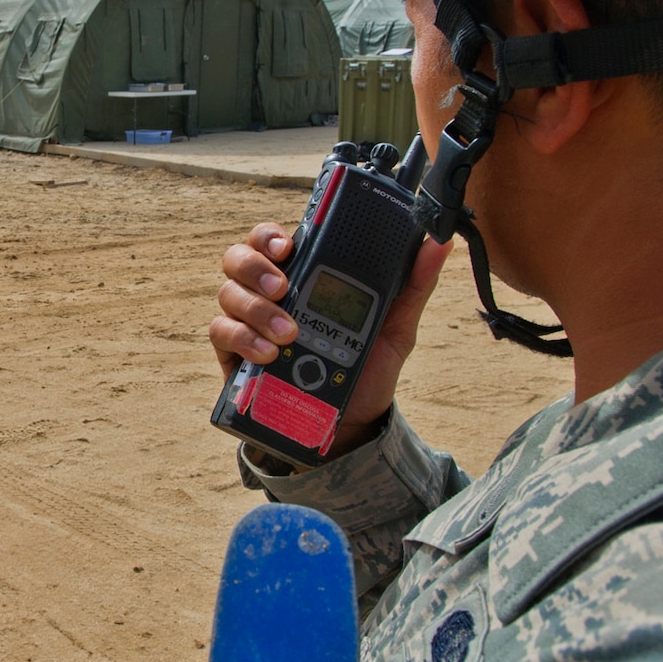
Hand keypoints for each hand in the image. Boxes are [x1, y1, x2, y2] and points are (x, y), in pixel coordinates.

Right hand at [208, 221, 450, 462]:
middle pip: (238, 258)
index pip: (272, 240)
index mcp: (302, 275)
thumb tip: (441, 244)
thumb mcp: (396, 327)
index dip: (270, 235)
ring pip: (228, 294)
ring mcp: (246, 322)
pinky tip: (269, 354)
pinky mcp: (233, 354)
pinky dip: (243, 338)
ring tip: (289, 334)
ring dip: (256, 309)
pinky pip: (221, 332)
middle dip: (256, 267)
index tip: (289, 246)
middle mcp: (268, 293)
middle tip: (285, 288)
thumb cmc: (367, 367)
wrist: (351, 426)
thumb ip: (413, 285)